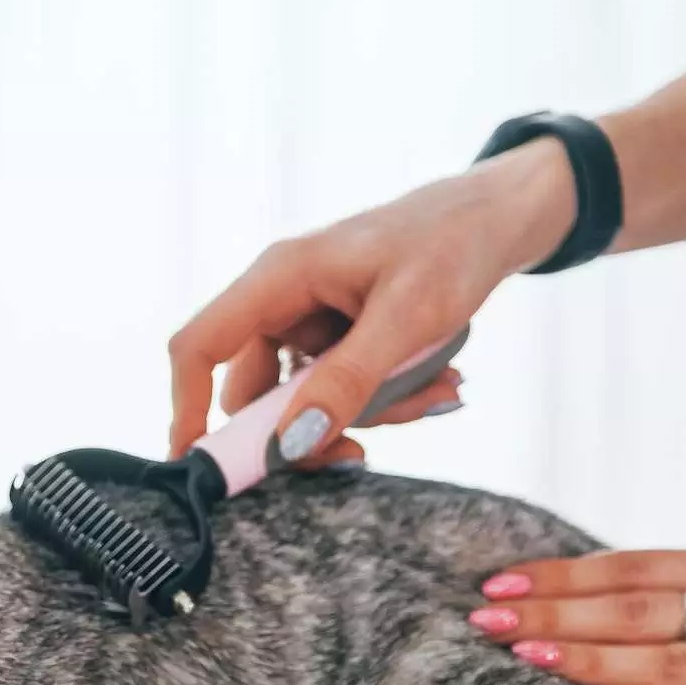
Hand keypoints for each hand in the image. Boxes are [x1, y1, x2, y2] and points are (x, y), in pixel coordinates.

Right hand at [166, 137, 576, 464]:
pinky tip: (439, 379)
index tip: (202, 466)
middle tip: (364, 449)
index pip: (200, 345)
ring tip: (439, 387)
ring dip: (369, 413)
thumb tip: (292, 442)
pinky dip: (387, 399)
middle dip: (310, 428)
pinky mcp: (339, 337)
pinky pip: (343, 391)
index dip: (186, 407)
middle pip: (258, 393)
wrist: (499, 218)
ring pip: (308, 402)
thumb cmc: (454, 245)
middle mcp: (284, 300)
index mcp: (280, 278)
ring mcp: (311, 321)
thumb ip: (349, 380)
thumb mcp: (408, 316)